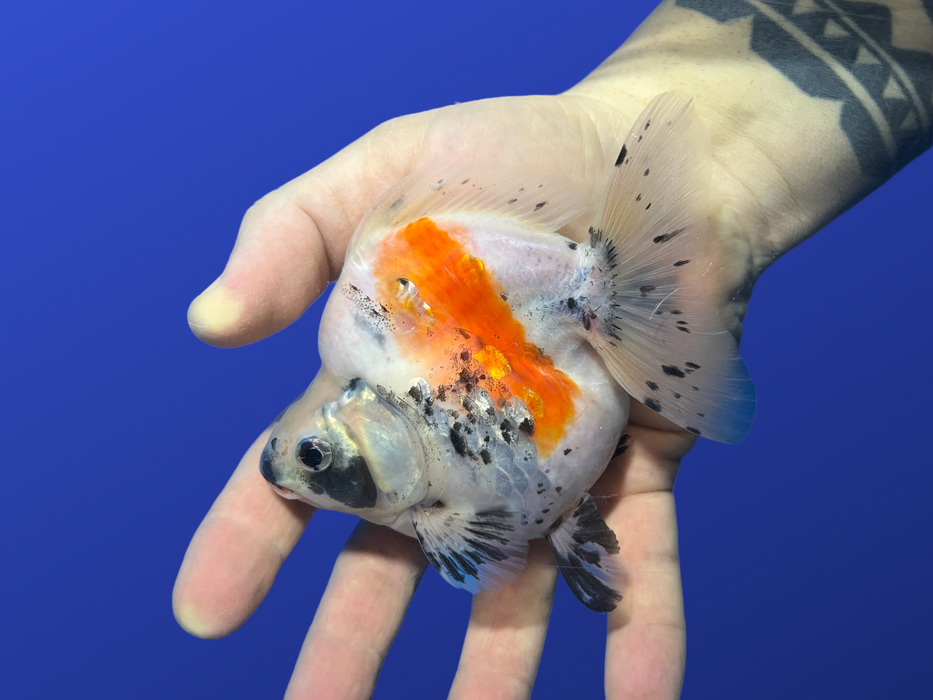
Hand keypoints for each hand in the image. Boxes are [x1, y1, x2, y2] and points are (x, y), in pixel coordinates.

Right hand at [173, 94, 710, 698]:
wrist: (651, 161)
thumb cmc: (511, 154)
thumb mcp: (382, 170)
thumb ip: (288, 235)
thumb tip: (206, 324)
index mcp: (384, 379)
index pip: (302, 473)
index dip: (248, 542)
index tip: (206, 614)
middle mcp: (460, 438)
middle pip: (396, 559)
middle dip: (354, 644)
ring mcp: (548, 458)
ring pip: (511, 584)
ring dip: (494, 673)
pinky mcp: (638, 460)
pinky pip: (637, 560)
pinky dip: (639, 634)